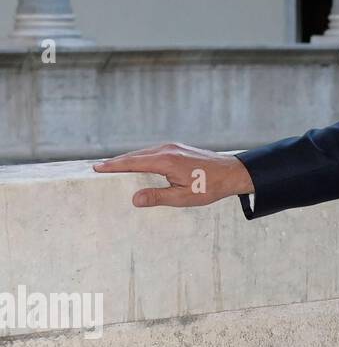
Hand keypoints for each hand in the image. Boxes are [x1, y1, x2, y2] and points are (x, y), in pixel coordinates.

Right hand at [92, 142, 253, 207]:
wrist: (233, 173)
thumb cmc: (210, 186)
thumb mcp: (183, 197)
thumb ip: (158, 197)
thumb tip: (135, 199)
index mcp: (166, 160)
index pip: (133, 162)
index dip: (114, 166)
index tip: (97, 168)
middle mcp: (168, 149)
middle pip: (135, 155)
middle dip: (117, 162)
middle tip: (98, 169)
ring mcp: (174, 147)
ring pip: (145, 153)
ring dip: (129, 160)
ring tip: (113, 168)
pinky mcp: (179, 149)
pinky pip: (154, 152)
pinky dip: (142, 158)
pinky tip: (138, 165)